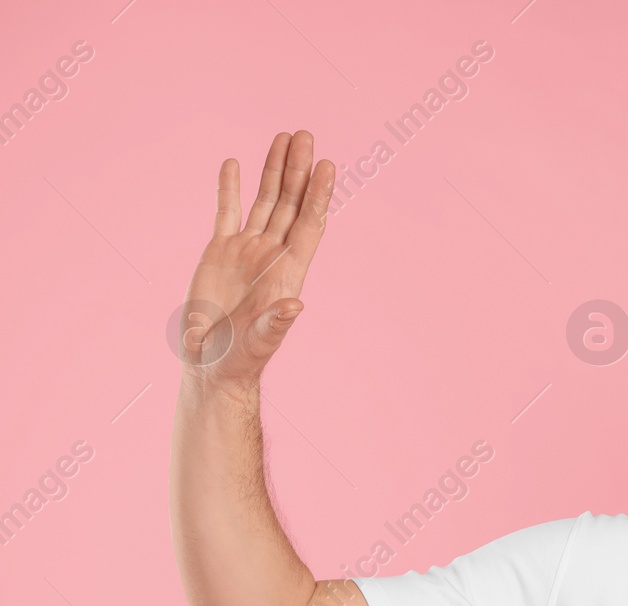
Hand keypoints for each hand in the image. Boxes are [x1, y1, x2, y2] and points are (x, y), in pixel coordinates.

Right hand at [179, 130, 334, 385]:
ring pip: (264, 201)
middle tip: (306, 135)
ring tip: (284, 137)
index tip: (328, 164)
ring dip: (273, 170)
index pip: (308, 223)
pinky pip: (227, 212)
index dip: (318, 194)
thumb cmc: (243, 357)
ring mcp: (246, 250)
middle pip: (290, 203)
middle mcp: (272, 254)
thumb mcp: (263, 340)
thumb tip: (295, 307)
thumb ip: (278, 323)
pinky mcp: (219, 251)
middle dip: (298, 170)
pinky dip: (230, 188)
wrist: (213, 362)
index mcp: (289, 271)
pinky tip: (234, 163)